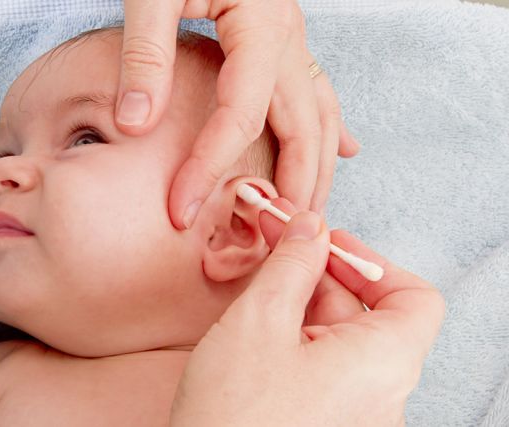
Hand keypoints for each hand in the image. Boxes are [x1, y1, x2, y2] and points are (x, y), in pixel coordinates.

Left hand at [116, 0, 360, 228]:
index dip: (211, 167)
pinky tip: (342, 153)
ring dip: (318, 171)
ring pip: (320, 118)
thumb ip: (146, 55)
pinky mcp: (287, 44)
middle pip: (301, 129)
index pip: (241, 116)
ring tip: (311, 216)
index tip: (181, 209)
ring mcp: (295, 43)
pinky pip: (320, 94)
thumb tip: (135, 124)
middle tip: (274, 241)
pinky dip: (330, 129)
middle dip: (289, 189)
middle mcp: (288, 40)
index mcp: (259, 27)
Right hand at [170, 205, 444, 426]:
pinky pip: (324, 369)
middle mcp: (380, 395)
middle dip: (320, 274)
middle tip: (277, 245)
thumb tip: (309, 228)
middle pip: (367, 314)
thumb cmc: (233, 415)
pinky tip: (258, 328)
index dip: (371, 262)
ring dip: (303, 304)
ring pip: (340, 340)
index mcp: (383, 365)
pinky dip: (297, 338)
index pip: (414, 299)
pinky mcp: (325, 423)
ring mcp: (354, 414)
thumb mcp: (259, 321)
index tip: (327, 244)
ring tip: (259, 289)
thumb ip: (292, 265)